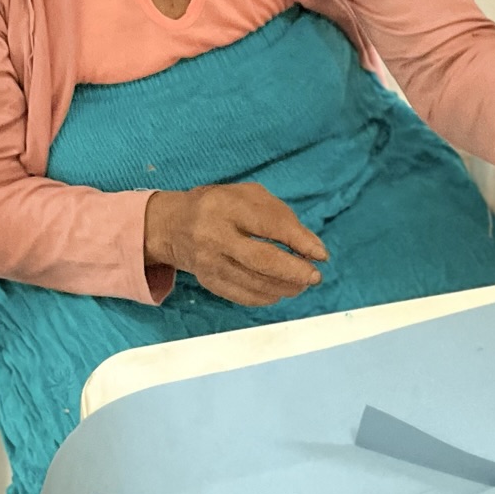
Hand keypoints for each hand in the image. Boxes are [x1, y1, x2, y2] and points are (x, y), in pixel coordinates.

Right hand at [145, 183, 327, 305]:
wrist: (173, 225)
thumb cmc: (220, 206)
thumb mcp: (248, 196)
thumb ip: (281, 216)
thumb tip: (312, 248)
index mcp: (227, 207)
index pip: (269, 225)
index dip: (298, 241)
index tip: (321, 254)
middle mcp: (215, 236)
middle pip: (261, 260)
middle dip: (294, 271)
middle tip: (314, 276)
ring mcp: (209, 262)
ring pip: (254, 283)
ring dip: (285, 287)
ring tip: (301, 284)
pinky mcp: (208, 281)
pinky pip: (242, 296)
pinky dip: (267, 297)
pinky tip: (280, 291)